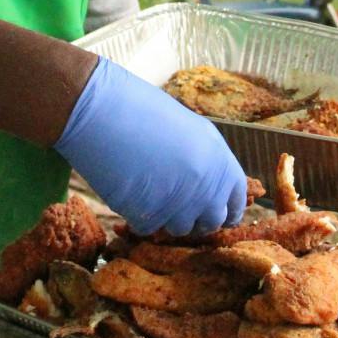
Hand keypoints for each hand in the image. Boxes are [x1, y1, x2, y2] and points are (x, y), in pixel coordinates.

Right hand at [54, 58, 246, 236]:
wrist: (102, 111)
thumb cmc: (140, 109)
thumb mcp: (189, 129)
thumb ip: (204, 160)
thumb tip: (207, 185)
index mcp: (220, 161)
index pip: (235, 201)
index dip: (225, 209)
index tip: (216, 213)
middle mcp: (206, 186)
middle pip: (211, 222)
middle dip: (196, 218)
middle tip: (177, 205)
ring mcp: (179, 204)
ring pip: (179, 228)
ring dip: (166, 217)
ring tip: (148, 189)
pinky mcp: (149, 216)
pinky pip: (149, 228)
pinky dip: (138, 216)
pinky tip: (129, 191)